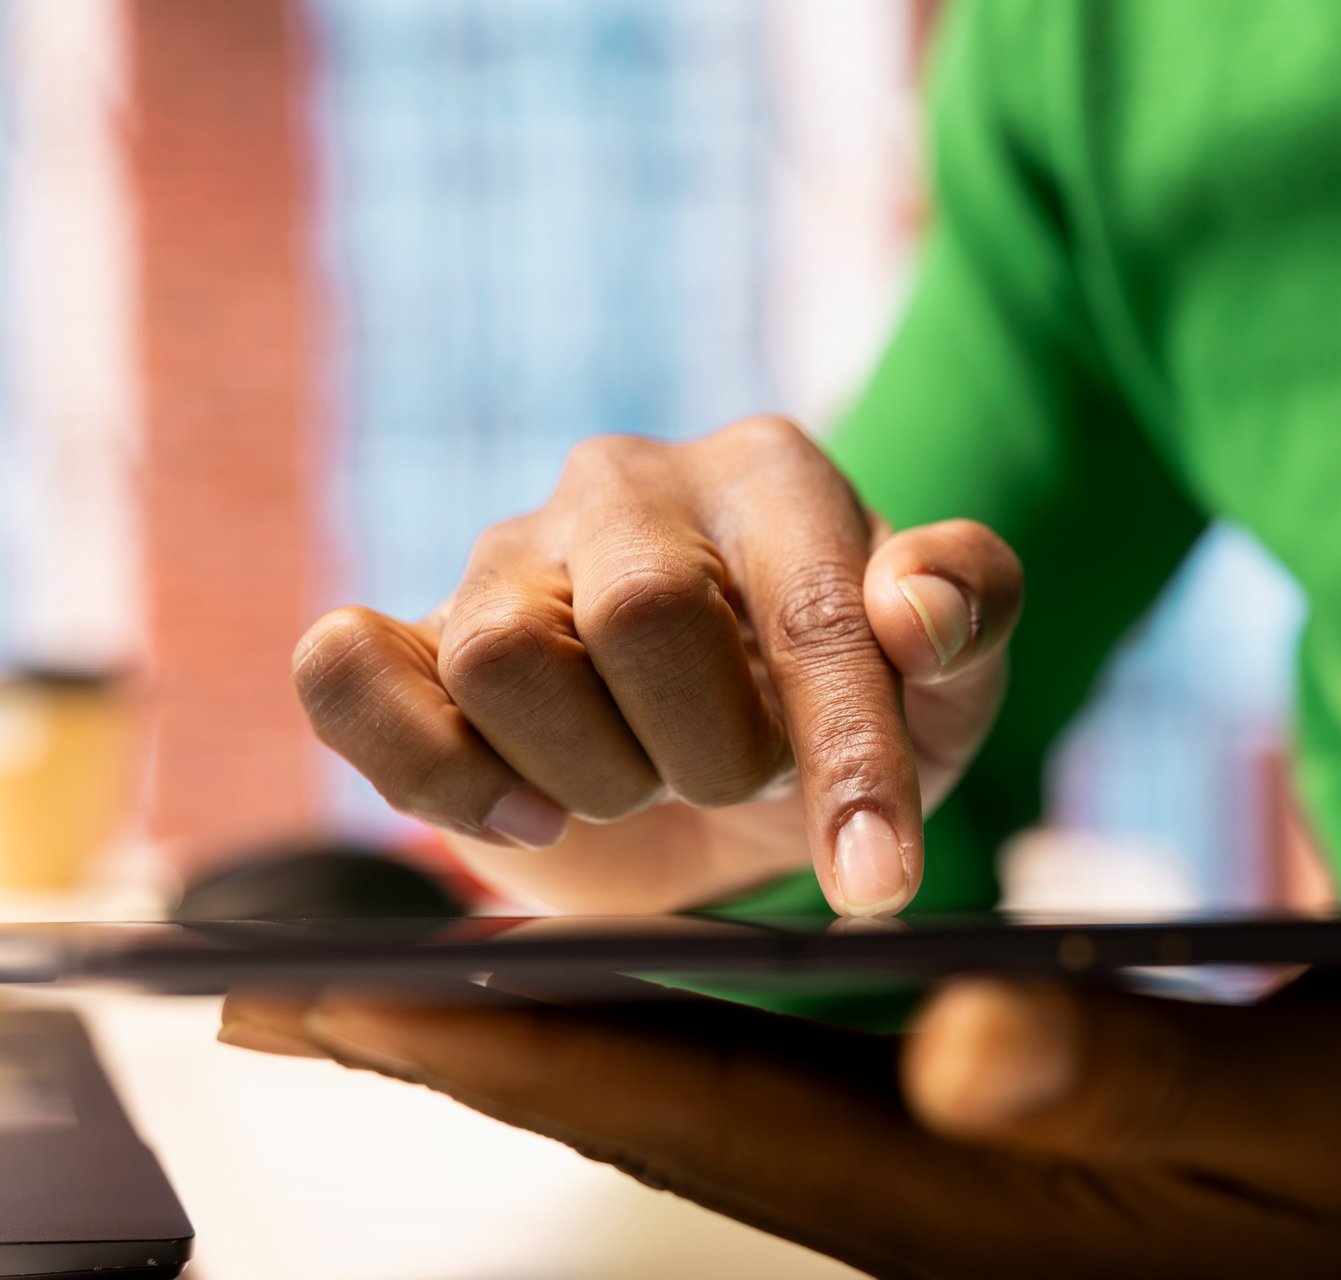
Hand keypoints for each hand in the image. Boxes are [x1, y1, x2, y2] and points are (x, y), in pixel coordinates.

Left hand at [220, 966, 1340, 1278]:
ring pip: (721, 1103)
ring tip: (427, 987)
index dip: (509, 1051)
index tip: (331, 1002)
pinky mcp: (1010, 1152)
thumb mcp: (1331, 1091)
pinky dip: (692, 1037)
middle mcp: (944, 1200)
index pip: (701, 1111)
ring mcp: (971, 1182)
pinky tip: (651, 995)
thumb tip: (963, 1037)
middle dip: (480, 1051)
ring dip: (568, 1040)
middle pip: (667, 1112)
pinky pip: (805, 1093)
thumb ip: (1148, 1068)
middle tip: (303, 995)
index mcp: (986, 1204)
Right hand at [292, 419, 1021, 915]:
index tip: (874, 882)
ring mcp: (508, 554)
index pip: (808, 609)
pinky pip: (344, 671)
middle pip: (637, 617)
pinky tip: (524, 810)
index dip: (845, 756)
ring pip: (500, 656)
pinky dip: (428, 766)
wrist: (727, 764)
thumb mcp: (949, 685)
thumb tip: (917, 607)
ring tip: (643, 779)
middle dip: (706, 753)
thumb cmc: (843, 713)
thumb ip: (972, 615)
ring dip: (589, 775)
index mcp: (772, 479)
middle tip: (737, 778)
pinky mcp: (411, 637)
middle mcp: (628, 487)